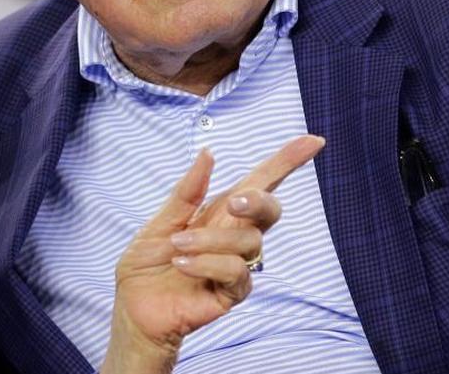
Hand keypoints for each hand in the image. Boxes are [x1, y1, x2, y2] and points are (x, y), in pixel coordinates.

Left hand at [99, 135, 324, 373]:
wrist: (134, 306)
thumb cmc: (148, 263)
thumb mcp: (160, 221)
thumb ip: (186, 192)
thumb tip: (209, 153)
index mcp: (219, 212)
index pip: (260, 182)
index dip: (287, 161)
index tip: (313, 140)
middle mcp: (234, 235)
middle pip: (270, 209)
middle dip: (258, 200)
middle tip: (234, 203)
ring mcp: (236, 264)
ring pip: (248, 241)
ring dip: (210, 240)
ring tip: (177, 245)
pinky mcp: (232, 292)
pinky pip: (235, 271)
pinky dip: (206, 263)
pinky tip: (182, 263)